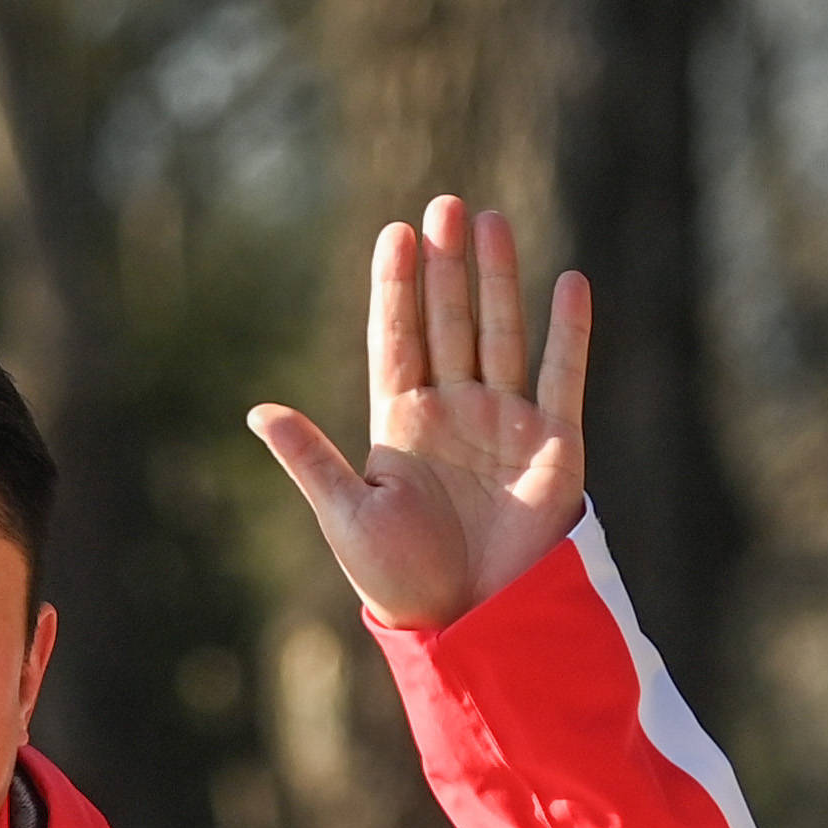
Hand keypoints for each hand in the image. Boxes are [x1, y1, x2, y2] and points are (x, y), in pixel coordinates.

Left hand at [248, 197, 589, 628]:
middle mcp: (453, 412)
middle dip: (446, 265)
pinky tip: (570, 282)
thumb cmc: (401, 582)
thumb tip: (258, 412)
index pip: (397, 339)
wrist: (472, 623)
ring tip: (490, 221)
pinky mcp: (554, 444)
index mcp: (401, 425)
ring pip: (501, 333)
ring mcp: (505, 423)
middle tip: (444, 204)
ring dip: (498, 279)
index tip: (394, 233)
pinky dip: (569, 331)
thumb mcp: (347, 516)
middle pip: (448, 321)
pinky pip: (564, 375)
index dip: (396, 287)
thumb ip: (311, 459)